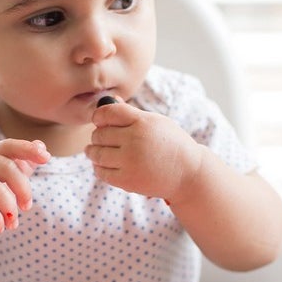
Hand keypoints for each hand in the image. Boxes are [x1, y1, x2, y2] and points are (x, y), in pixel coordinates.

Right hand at [0, 138, 49, 245]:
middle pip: (6, 167)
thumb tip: (42, 145)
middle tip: (27, 207)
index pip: (9, 146)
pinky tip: (0, 228)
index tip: (46, 158)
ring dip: (10, 210)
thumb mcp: (3, 181)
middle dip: (23, 189)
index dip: (28, 149)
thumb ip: (21, 164)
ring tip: (12, 224)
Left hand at [85, 101, 201, 200]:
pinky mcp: (127, 180)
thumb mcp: (156, 122)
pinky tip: (102, 164)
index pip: (108, 113)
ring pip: (97, 153)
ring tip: (93, 151)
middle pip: (99, 134)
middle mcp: (134, 140)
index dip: (99, 116)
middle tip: (100, 139)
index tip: (99, 121)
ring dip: (93, 152)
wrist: (188, 173)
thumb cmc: (171, 144)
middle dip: (98, 136)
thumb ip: (131, 113)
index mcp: (142, 122)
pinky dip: (98, 167)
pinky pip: (101, 172)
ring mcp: (130, 161)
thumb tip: (109, 100)